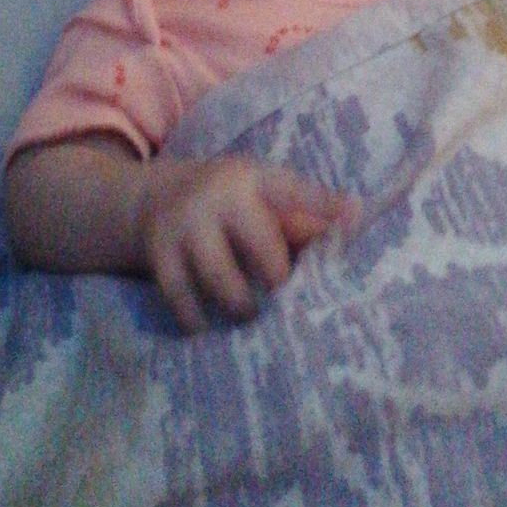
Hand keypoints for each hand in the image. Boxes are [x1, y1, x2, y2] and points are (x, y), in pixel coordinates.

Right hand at [136, 153, 359, 332]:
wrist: (153, 198)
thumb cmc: (228, 205)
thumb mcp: (261, 197)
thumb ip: (302, 219)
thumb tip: (351, 234)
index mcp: (252, 178)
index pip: (294, 192)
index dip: (324, 205)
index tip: (353, 215)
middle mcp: (218, 197)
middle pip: (262, 249)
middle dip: (278, 281)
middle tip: (284, 298)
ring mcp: (185, 225)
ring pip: (223, 282)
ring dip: (242, 307)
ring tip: (251, 316)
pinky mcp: (160, 255)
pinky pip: (184, 300)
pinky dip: (199, 321)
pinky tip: (208, 327)